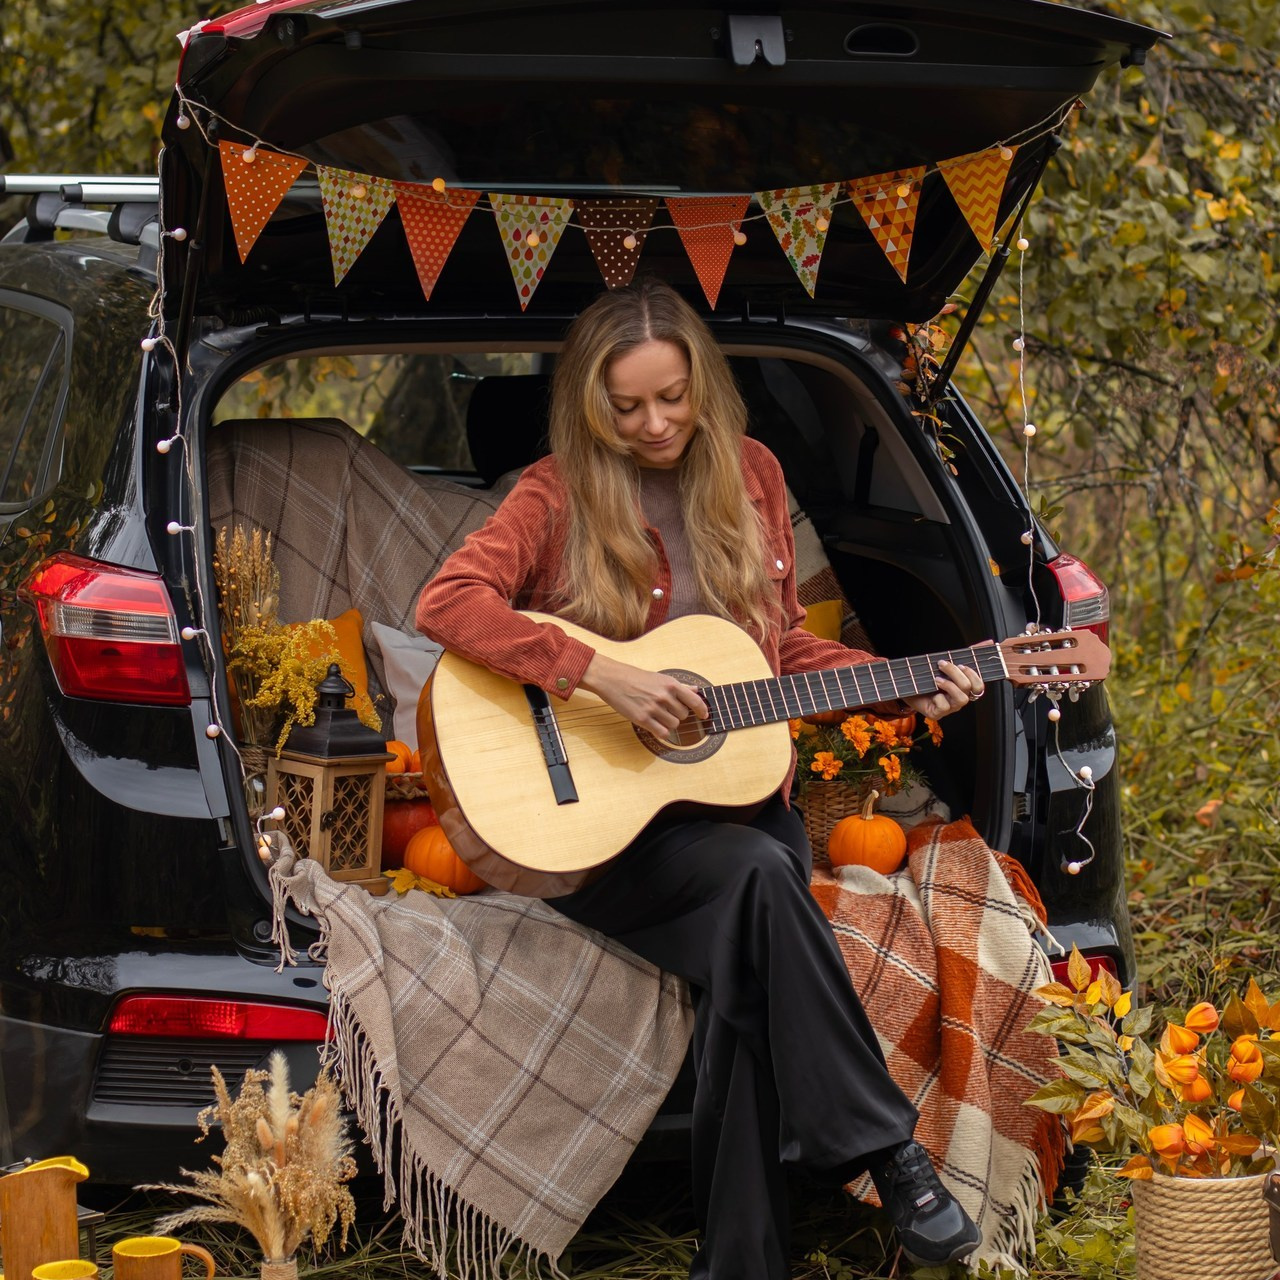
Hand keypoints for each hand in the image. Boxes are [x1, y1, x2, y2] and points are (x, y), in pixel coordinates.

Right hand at [579, 652, 708, 738]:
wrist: (613, 679)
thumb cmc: (636, 677)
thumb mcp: (660, 678)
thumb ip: (680, 686)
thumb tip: (696, 690)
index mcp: (670, 684)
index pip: (695, 701)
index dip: (702, 710)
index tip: (704, 715)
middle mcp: (664, 696)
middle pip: (683, 715)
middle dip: (678, 714)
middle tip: (666, 709)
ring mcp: (653, 708)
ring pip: (674, 725)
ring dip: (669, 723)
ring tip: (658, 715)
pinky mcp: (642, 719)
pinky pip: (662, 733)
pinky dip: (661, 732)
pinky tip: (656, 726)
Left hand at [904, 660, 984, 719]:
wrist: (907, 686)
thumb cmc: (930, 675)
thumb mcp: (948, 662)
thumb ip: (969, 653)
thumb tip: (989, 642)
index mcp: (964, 688)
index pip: (979, 686)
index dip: (974, 675)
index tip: (961, 664)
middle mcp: (959, 698)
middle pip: (969, 688)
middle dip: (956, 674)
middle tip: (942, 664)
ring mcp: (950, 707)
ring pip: (962, 699)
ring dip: (949, 686)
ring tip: (936, 679)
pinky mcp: (938, 713)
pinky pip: (945, 707)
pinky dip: (939, 698)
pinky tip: (932, 693)